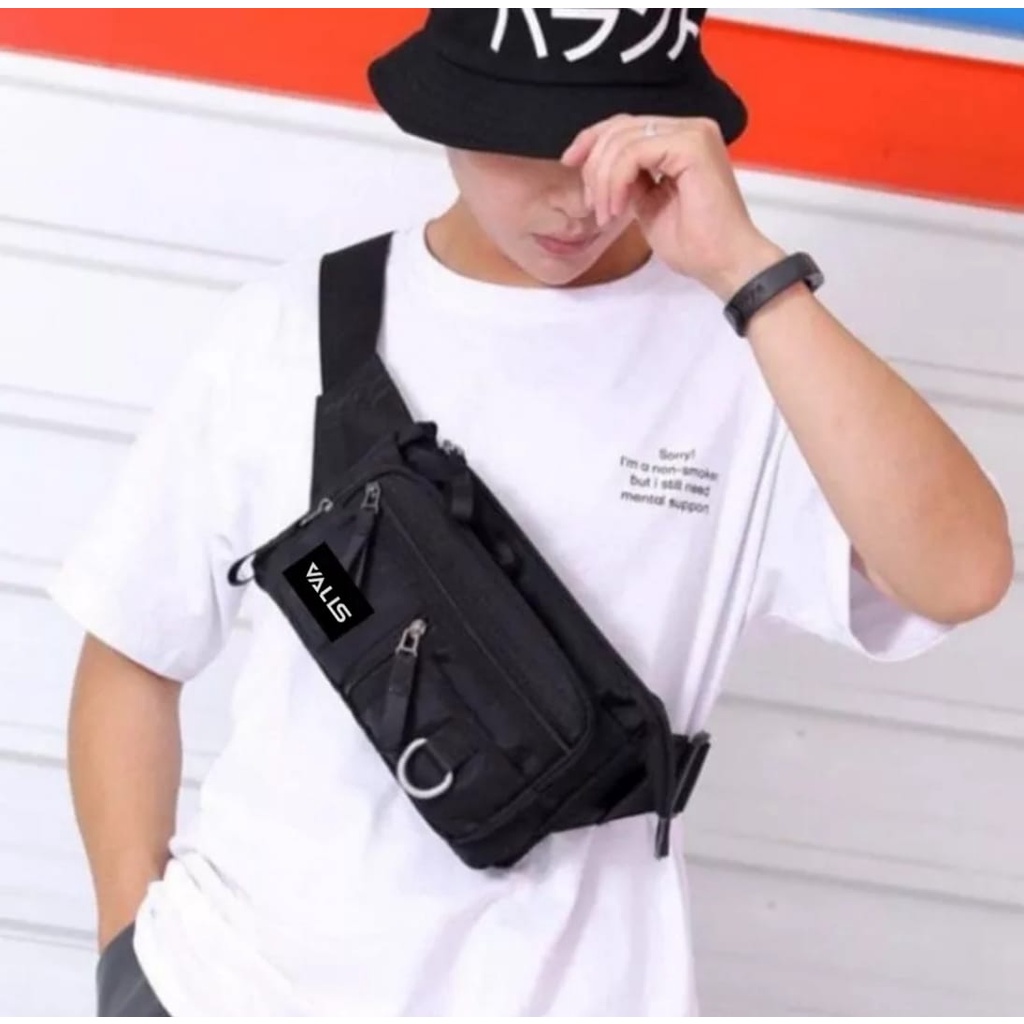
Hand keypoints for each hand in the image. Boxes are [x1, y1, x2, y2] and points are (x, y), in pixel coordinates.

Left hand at [561, 114, 783, 299]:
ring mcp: (693, 133)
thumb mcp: (647, 205)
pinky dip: (617, 181)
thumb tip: (600, 169)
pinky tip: (618, 209)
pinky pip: (634, 153)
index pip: (626, 126)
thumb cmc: (694, 244)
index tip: (569, 163)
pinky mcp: (692, 146)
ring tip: (606, 214)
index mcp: (680, 139)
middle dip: (594, 165)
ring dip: (604, 181)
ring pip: (623, 140)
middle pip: (620, 128)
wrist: (724, 263)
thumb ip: (629, 180)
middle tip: (592, 206)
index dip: (592, 140)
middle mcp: (689, 128)